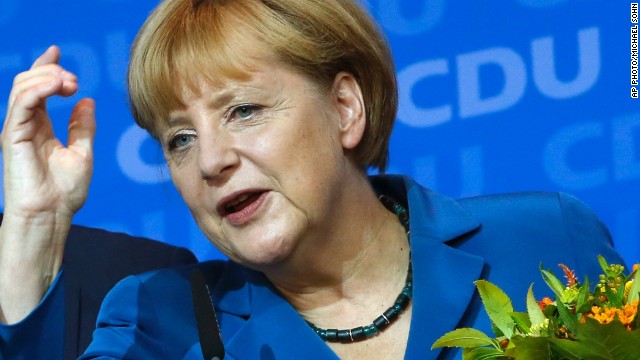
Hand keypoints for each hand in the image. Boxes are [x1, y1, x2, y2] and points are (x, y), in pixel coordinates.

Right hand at [0, 45, 95, 323]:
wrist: (51, 216)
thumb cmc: (65, 193)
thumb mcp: (82, 153)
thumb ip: (82, 127)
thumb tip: (86, 101)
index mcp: (40, 128)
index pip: (37, 89)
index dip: (46, 68)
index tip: (58, 52)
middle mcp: (25, 125)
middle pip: (29, 83)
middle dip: (51, 71)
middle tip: (74, 79)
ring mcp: (16, 129)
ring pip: (22, 87)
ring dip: (47, 77)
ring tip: (68, 81)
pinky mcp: (12, 136)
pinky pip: (20, 103)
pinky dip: (38, 89)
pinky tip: (58, 85)